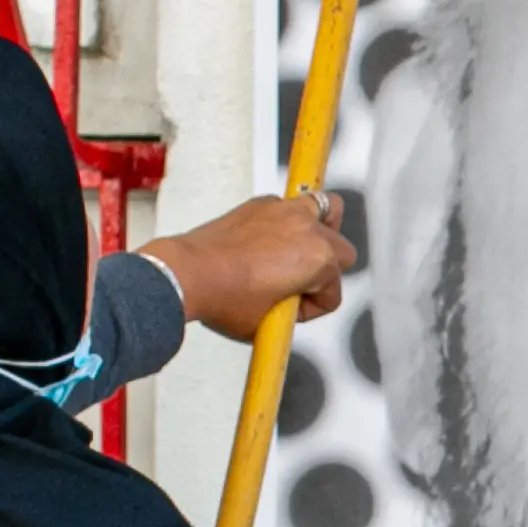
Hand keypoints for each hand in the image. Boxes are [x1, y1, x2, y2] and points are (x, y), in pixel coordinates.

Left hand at [145, 190, 351, 337]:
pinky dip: (286, 221)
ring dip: (321, 228)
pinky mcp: (260, 204)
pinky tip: (268, 241)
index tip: (292, 311)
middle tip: (299, 283)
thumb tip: (292, 301)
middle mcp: (308, 228)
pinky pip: (288, 206)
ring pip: (326, 208)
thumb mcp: (270, 322)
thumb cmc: (227, 298)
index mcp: (319, 259)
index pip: (333, 289)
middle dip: (325, 268)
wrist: (187, 274)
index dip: (313, 306)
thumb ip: (293, 309)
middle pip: (341, 249)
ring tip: (300, 247)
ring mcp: (284, 211)